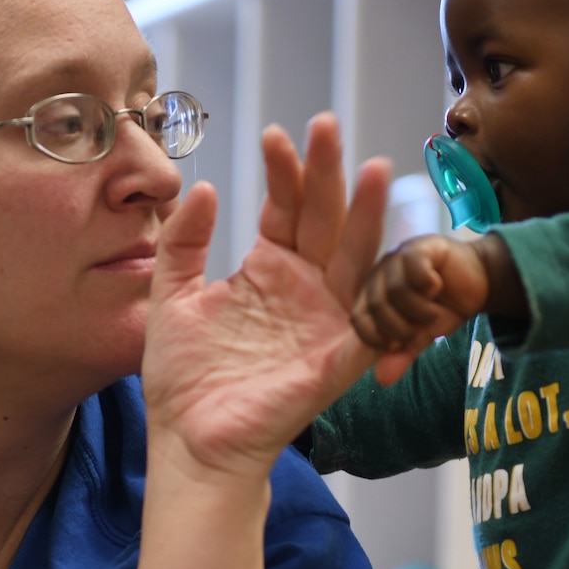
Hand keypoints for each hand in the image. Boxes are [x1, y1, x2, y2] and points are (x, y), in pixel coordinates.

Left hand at [139, 114, 390, 480]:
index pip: (286, 209)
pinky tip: (397, 253)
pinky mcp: (338, 360)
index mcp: (269, 271)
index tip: (275, 134)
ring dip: (367, 216)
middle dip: (328, 173)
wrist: (190, 443)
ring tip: (375, 169)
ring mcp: (326, 322)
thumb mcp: (171, 297)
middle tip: (326, 126)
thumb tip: (200, 188)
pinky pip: (372, 321)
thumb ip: (185, 244)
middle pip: (326, 221)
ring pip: (355, 258)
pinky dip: (386, 292)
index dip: (284, 172)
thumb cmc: (184, 380)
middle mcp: (305, 290)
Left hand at [351, 236, 491, 385]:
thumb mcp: (422, 336)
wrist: (477, 282)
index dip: (378, 337)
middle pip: (377, 306)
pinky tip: (438, 286)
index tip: (402, 343)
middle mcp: (380, 274)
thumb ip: (402, 355)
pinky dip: (427, 284)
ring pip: (395, 289)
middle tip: (423, 328)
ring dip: (420, 309)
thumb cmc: (443, 308)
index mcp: (373, 295)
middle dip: (402, 327)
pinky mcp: (419, 246)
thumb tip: (382, 380)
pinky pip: (413, 267)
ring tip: (434, 311)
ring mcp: (397, 257)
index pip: (358, 319)